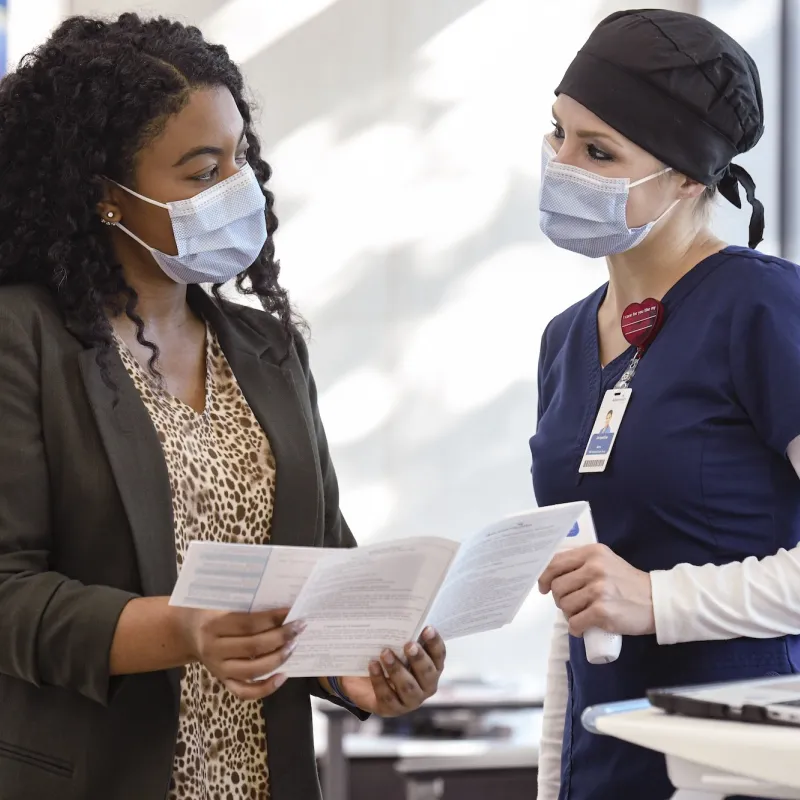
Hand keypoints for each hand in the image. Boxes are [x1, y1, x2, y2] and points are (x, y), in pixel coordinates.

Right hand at [175, 606, 304, 699]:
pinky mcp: (222, 681)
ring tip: (294, 645)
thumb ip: (243, 600)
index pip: (248, 623)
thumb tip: (279, 597)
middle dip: (281, 637)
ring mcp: (218, 668)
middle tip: (300, 627)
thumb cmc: (208, 610)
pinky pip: (244, 691)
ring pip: (252, 671)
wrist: (184, 631)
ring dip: (278, 659)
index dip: (272, 618)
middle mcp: (214, 649)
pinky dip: (265, 688)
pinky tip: (283, 676)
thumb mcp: (218, 600)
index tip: (292, 610)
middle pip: (253, 647)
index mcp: (212, 624)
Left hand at [339, 627, 445, 716]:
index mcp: (432, 667)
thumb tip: (403, 617)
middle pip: (428, 673)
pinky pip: (387, 696)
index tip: (427, 628)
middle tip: (408, 645)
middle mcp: (426, 686)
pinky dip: (379, 679)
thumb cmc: (388, 658)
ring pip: (408, 687)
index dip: (435, 642)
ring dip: (397, 670)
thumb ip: (404, 636)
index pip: (439, 655)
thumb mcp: (398, 647)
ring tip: (385, 653)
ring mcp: (410, 700)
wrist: (364, 681)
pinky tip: (373, 665)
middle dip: (419, 658)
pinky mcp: (392, 708)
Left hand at [538, 544, 654, 636]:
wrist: (656, 601)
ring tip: (582, 614)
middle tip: (571, 604)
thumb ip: (582, 563)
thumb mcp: (605, 562)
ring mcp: (598, 590)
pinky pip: (575, 623)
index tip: (543, 587)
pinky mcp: (602, 612)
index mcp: (592, 553)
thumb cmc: (628, 583)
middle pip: (557, 587)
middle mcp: (594, 568)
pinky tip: (583, 627)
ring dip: (569, 614)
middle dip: (560, 599)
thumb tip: (552, 574)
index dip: (544, 577)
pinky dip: (576, 628)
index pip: (556, 563)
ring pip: (565, 606)